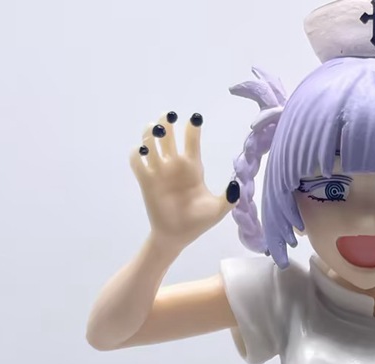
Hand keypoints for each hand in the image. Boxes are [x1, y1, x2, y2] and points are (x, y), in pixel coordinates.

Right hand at [129, 111, 239, 249]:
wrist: (178, 236)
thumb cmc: (197, 222)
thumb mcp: (217, 211)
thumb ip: (229, 198)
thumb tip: (237, 185)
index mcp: (192, 168)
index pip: (191, 142)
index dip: (192, 128)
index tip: (195, 117)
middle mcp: (174, 165)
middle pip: (167, 135)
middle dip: (166, 122)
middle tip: (169, 116)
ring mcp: (159, 172)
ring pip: (150, 143)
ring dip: (150, 133)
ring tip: (156, 131)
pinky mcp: (145, 181)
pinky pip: (136, 161)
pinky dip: (137, 153)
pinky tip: (144, 152)